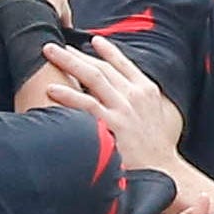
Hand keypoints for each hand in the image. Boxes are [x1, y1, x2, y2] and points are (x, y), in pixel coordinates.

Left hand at [35, 37, 184, 173]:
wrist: (165, 172)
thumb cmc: (157, 151)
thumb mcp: (155, 119)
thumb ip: (139, 105)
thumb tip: (122, 102)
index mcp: (146, 90)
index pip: (123, 64)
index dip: (107, 51)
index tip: (93, 41)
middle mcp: (135, 95)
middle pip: (102, 67)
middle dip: (76, 54)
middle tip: (54, 45)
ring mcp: (124, 108)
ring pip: (92, 77)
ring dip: (69, 62)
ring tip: (49, 53)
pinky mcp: (113, 124)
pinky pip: (87, 104)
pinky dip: (68, 95)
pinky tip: (51, 89)